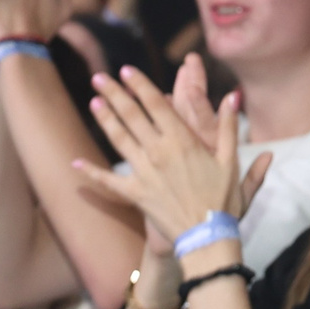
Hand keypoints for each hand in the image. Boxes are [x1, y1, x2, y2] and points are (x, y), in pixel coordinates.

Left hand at [73, 57, 268, 240]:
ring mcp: (143, 172)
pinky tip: (76, 162)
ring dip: (104, 119)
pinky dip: (91, 172)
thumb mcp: (232, 161)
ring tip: (93, 102)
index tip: (126, 70)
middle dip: (114, 94)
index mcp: (182, 141)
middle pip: (131, 116)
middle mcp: (158, 151)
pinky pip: (108, 181)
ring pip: (118, 139)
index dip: (139, 85)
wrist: (207, 238)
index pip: (155, 104)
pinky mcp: (134, 194)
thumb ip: (228, 128)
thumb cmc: (223, 200)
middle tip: (99, 77)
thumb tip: (233, 96)